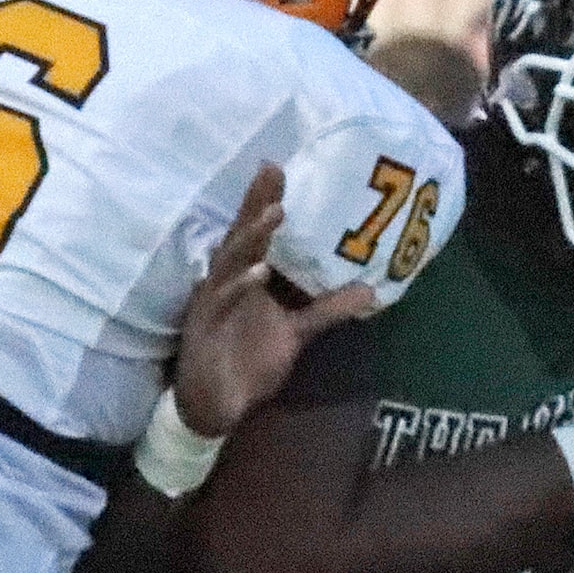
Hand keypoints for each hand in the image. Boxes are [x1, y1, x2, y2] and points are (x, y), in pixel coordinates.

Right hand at [173, 164, 377, 437]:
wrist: (217, 405)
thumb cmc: (248, 359)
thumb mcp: (295, 333)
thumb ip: (326, 309)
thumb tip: (370, 291)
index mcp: (245, 277)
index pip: (256, 234)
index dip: (264, 201)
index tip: (277, 167)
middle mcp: (226, 282)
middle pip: (241, 236)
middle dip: (256, 204)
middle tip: (273, 172)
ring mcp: (213, 302)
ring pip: (230, 261)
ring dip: (252, 238)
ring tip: (274, 213)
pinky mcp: (204, 326)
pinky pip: (222, 302)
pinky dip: (240, 286)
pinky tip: (258, 272)